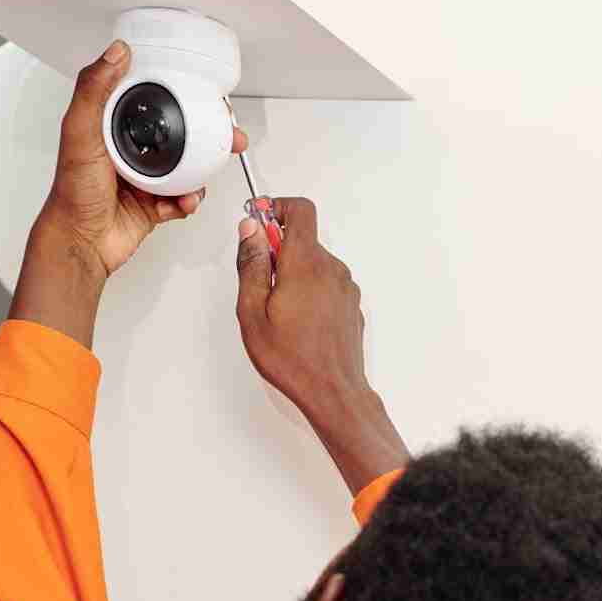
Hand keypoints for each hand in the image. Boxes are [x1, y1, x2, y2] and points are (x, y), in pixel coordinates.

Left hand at [8, 39, 247, 347]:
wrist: (82, 241)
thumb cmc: (72, 191)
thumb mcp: (79, 130)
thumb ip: (94, 90)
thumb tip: (115, 53)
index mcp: (112, 128)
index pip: (149, 102)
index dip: (177, 94)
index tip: (201, 93)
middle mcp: (131, 151)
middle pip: (178, 135)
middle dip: (207, 134)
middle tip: (225, 134)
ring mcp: (145, 179)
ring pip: (186, 168)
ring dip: (202, 171)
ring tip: (207, 173)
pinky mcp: (155, 206)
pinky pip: (183, 199)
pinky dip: (189, 200)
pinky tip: (186, 200)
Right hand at [235, 197, 409, 493]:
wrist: (334, 392)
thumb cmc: (293, 359)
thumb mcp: (253, 311)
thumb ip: (252, 264)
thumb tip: (250, 230)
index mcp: (306, 264)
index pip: (300, 210)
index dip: (276, 208)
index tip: (257, 221)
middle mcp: (332, 269)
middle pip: (303, 238)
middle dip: (276, 251)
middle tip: (259, 283)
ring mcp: (346, 287)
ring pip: (314, 262)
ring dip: (293, 274)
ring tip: (278, 311)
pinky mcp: (351, 304)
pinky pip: (326, 283)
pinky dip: (308, 290)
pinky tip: (297, 321)